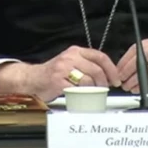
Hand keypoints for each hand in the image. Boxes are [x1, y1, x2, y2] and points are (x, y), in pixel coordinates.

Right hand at [0, 46, 120, 101]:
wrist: (32, 79)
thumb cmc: (53, 73)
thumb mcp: (70, 62)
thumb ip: (86, 64)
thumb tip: (107, 74)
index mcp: (75, 51)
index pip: (99, 56)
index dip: (111, 68)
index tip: (115, 78)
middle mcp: (70, 57)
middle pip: (96, 69)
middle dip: (105, 81)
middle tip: (106, 89)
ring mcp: (63, 69)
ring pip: (88, 79)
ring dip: (94, 89)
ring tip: (92, 93)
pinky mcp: (58, 81)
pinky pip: (77, 89)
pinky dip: (82, 94)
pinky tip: (81, 96)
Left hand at [116, 36, 147, 95]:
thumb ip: (144, 58)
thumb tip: (122, 68)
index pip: (138, 47)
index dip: (125, 59)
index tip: (118, 69)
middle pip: (142, 56)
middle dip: (128, 69)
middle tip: (121, 78)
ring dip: (135, 80)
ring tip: (128, 86)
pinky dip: (144, 85)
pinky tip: (138, 89)